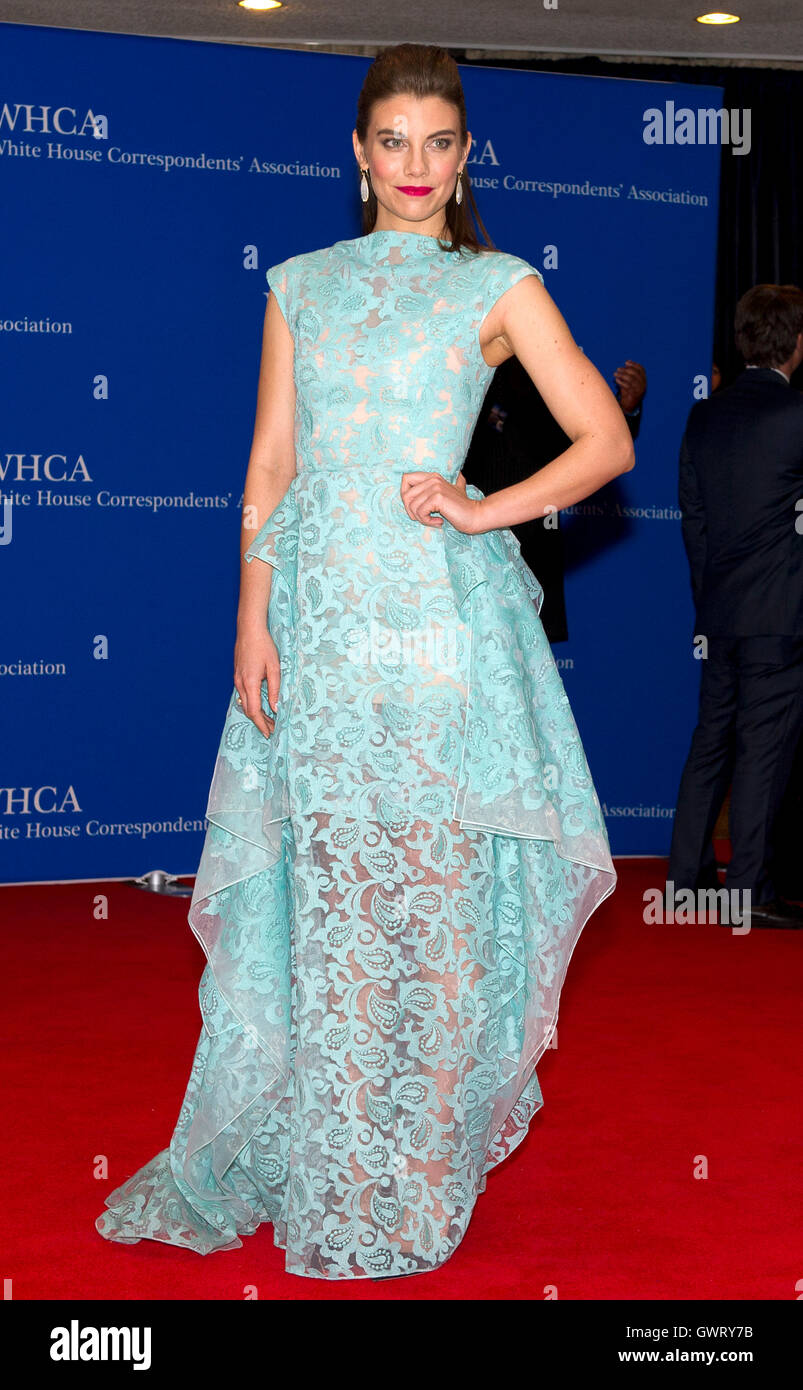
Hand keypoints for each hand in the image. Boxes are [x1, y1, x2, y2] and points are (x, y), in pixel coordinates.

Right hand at [233, 621, 280, 738]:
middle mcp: (240, 683)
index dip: (262, 724)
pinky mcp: (238, 675)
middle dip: (260, 722)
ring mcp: (237, 679)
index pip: (254, 711)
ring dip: (256, 714)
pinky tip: (260, 705)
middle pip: (248, 710)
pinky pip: (243, 695)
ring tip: (268, 720)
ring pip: (245, 703)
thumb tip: (276, 708)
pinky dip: (252, 704)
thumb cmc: (263, 646)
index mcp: (250, 683)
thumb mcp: (274, 668)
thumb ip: (275, 689)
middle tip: (271, 730)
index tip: (269, 733)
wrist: (249, 630)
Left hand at [400, 470, 480, 533]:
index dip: (405, 495)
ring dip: (421, 518)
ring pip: (412, 506)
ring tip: (434, 520)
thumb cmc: (463, 508)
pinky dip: (427, 521)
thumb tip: (459, 475)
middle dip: (411, 511)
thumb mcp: (455, 491)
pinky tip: (439, 522)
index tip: (416, 507)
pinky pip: (420, 512)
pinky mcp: (437, 498)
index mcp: (432, 477)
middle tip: (425, 518)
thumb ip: (452, 483)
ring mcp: (435, 487)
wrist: (476, 516)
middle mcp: (433, 479)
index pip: (406, 479)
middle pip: (405, 495)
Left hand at [613, 360, 646, 413]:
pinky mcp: (634, 395)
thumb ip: (628, 375)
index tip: (626, 362)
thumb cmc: (628, 393)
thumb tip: (623, 367)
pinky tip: (616, 380)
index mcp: (644, 380)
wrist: (628, 406)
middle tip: (618, 369)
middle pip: (636, 373)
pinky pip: (627, 386)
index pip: (641, 369)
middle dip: (626, 369)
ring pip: (631, 379)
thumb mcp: (629, 383)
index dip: (634, 364)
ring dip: (622, 375)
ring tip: (615, 374)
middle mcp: (643, 385)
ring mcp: (639, 390)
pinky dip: (621, 382)